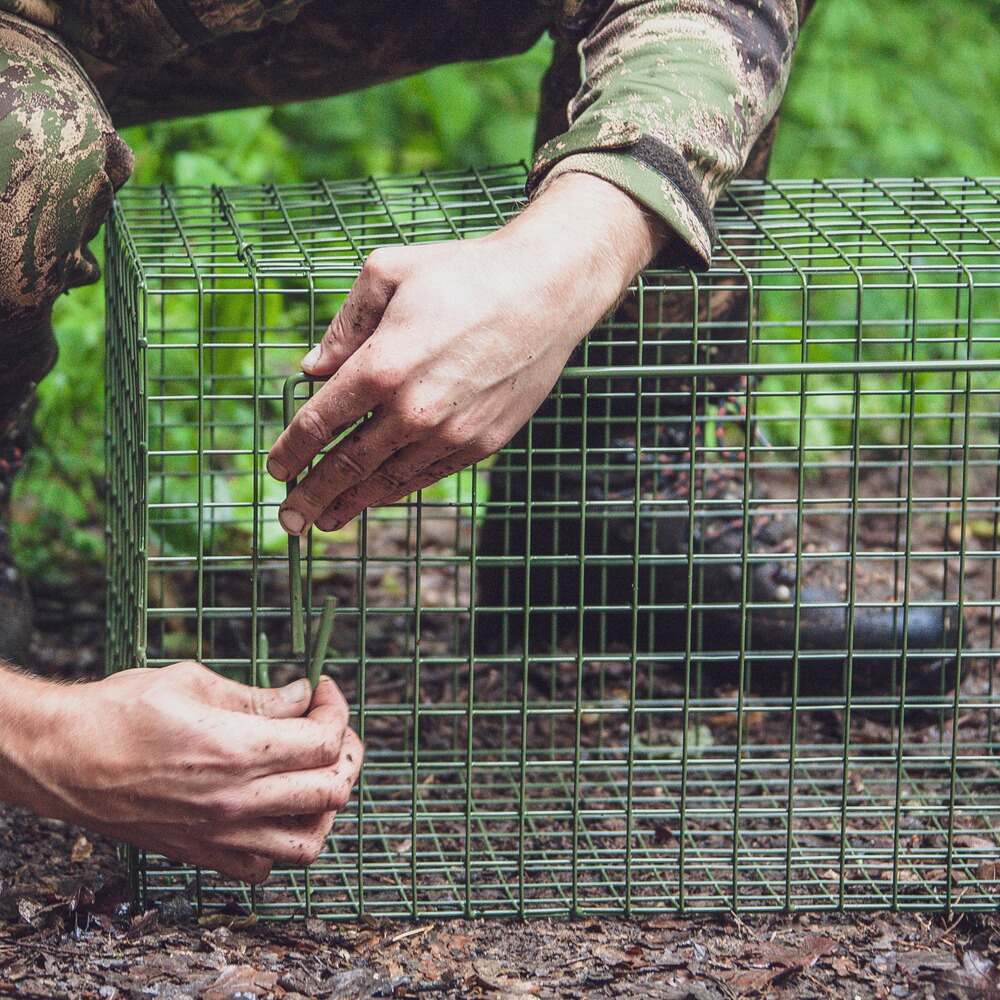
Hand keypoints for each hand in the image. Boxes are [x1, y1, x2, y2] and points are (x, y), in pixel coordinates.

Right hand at [0, 663, 362, 882]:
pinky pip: (266, 867)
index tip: (322, 690)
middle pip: (331, 789)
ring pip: (309, 841)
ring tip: (316, 772)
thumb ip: (257, 696)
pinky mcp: (202, 854)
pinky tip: (277, 808)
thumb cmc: (121, 710)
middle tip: (330, 726)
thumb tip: (302, 696)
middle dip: (346, 752)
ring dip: (325, 803)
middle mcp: (236, 800)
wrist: (63, 759)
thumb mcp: (194, 682)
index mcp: (237, 749)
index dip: (335, 709)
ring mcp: (221, 835)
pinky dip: (285, 841)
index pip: (324, 740)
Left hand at [267, 172, 664, 533]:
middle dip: (311, 495)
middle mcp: (412, 410)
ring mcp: (450, 433)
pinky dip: (396, 490)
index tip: (275, 469)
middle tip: (288, 520)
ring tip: (325, 521)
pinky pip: (427, 475)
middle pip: (347, 465)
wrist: (547, 292)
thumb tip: (312, 369)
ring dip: (351, 503)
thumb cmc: (464, 273)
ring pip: (387, 481)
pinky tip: (378, 495)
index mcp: (381, 367)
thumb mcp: (387, 273)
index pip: (319, 423)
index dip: (291, 451)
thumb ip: (343, 327)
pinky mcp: (482, 442)